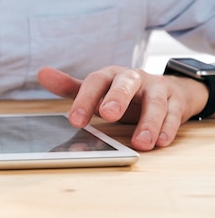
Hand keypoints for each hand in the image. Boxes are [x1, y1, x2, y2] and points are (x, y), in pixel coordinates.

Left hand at [37, 66, 208, 150]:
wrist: (165, 88)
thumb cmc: (122, 93)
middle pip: (126, 83)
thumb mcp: (97, 90)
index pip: (95, 82)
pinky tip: (160, 142)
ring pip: (154, 101)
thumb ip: (70, 86)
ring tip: (140, 143)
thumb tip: (41, 73)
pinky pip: (173, 113)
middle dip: (117, 98)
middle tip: (108, 115)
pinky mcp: (176, 100)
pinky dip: (167, 128)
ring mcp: (157, 88)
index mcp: (110, 75)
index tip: (74, 121)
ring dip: (148, 122)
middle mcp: (133, 78)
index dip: (84, 99)